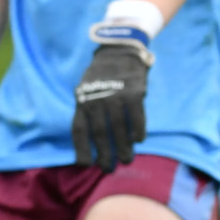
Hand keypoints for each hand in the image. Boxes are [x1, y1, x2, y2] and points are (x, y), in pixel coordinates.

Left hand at [72, 24, 151, 171]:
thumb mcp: (87, 89)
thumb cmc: (102, 75)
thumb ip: (88, 109)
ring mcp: (115, 95)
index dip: (82, 149)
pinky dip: (138, 130)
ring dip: (123, 147)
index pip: (80, 129)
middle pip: (100, 133)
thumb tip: (91, 140)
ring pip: (119, 128)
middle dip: (104, 154)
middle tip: (108, 169)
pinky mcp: (134, 92)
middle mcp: (97, 99)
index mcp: (82, 100)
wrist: (118, 49)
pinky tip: (139, 140)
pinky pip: (136, 117)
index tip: (86, 165)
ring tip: (126, 160)